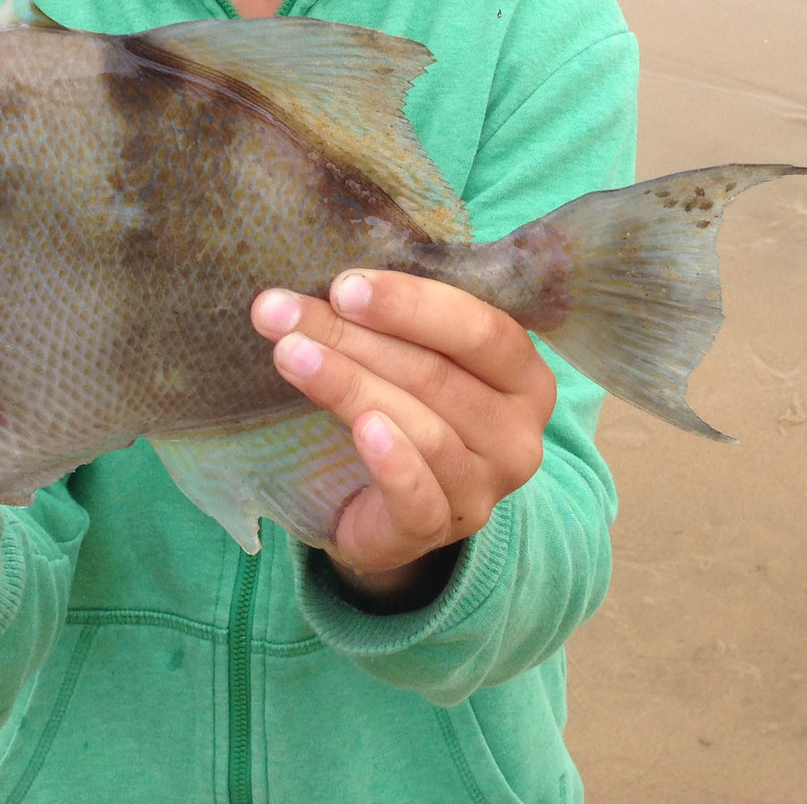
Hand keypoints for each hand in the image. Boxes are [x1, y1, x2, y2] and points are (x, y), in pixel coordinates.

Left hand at [250, 271, 556, 601]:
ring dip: (349, 385)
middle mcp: (518, 433)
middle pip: (438, 374)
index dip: (412, 304)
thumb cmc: (405, 410)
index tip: (343, 286)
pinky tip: (362, 429)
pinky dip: (393, 461)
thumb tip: (328, 280)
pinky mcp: (443, 527)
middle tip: (283, 313)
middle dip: (354, 337)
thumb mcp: (413, 360)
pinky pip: (420, 494)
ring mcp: (486, 486)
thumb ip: (393, 322)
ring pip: (423, 428)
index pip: (482, 330)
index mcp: (523, 376)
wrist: (383, 509)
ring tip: (289, 355)